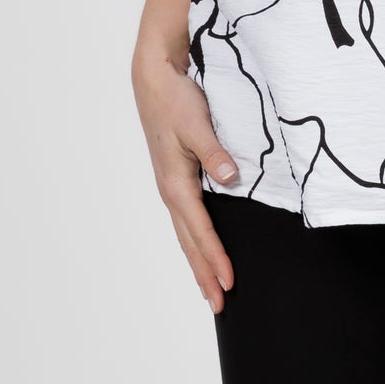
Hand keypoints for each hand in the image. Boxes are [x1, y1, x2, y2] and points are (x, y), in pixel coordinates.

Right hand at [131, 50, 240, 313]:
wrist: (155, 79)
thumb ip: (214, 153)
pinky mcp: (177, 176)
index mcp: (176, 183)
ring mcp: (172, 185)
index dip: (216, 258)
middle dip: (205, 273)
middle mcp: (172, 190)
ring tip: (211, 287)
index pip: (200, 230)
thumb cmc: (175, 99)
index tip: (230, 283)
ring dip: (199, 260)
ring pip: (187, 232)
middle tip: (221, 304)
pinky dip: (196, 239)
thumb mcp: (197, 123)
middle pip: (190, 241)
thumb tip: (230, 179)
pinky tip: (204, 246)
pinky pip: (188, 218)